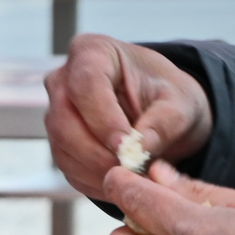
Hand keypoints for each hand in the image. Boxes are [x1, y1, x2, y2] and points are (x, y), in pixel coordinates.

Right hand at [44, 34, 212, 199]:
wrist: (159, 112)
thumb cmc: (168, 97)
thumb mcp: (180, 103)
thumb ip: (164, 122)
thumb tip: (139, 149)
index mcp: (91, 53)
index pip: (85, 86)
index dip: (102, 118)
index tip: (125, 146)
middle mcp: (62, 81)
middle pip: (63, 122)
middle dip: (97, 152)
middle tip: (130, 171)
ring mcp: (55, 114)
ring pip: (63, 149)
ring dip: (96, 171)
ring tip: (132, 178)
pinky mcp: (58, 144)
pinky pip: (68, 168)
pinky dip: (94, 181)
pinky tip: (121, 182)